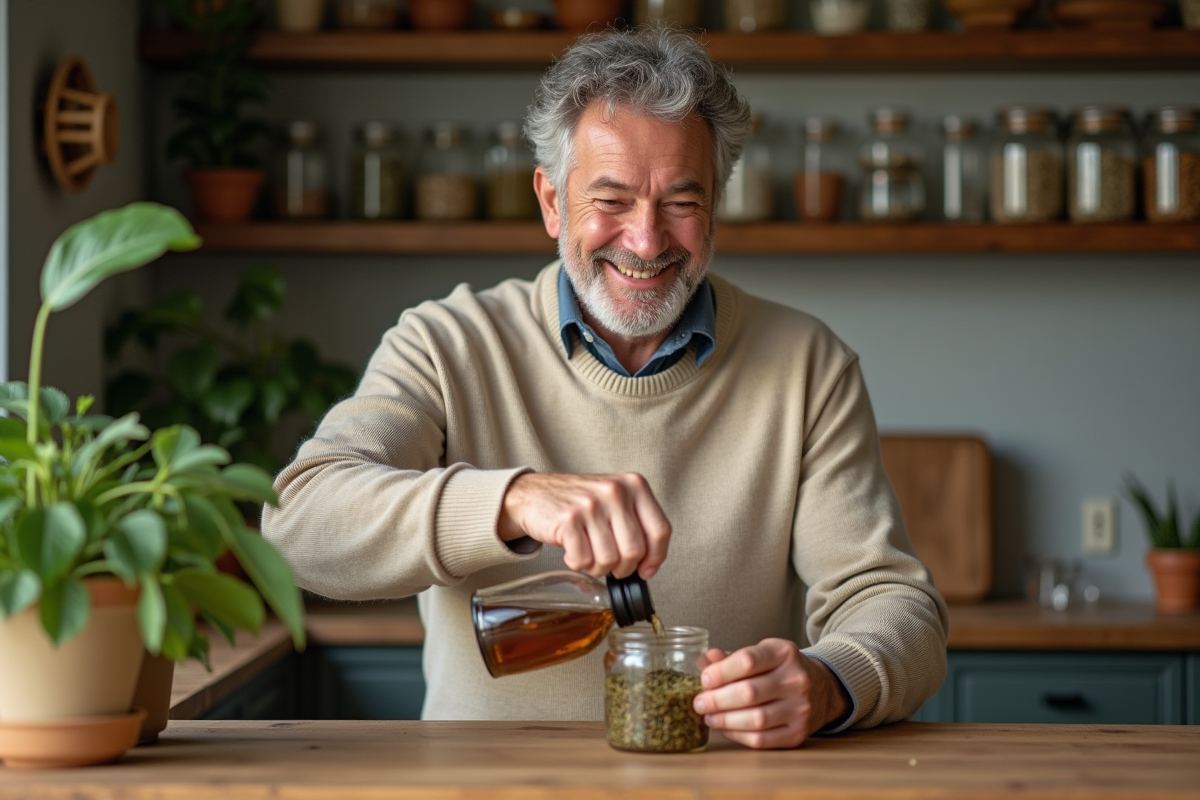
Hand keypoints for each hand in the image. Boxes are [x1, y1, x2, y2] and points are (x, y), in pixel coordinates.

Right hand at [497, 472, 670, 579]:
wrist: (533, 494)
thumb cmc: (579, 503)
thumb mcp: (615, 501)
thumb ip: (636, 525)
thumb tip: (649, 566)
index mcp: (634, 485)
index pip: (660, 530)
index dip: (656, 557)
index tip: (646, 570)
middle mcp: (615, 491)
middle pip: (635, 550)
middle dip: (622, 568)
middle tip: (609, 563)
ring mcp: (591, 504)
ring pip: (609, 560)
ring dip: (597, 568)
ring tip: (588, 554)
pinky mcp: (568, 520)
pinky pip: (583, 561)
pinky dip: (578, 564)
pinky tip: (572, 551)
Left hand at [692, 639, 850, 748]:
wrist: (821, 688)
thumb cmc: (781, 669)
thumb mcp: (761, 654)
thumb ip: (732, 658)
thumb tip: (704, 662)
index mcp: (784, 653)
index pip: (748, 661)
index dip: (721, 672)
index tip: (704, 679)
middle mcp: (796, 679)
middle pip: (749, 693)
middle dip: (717, 700)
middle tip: (699, 703)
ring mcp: (800, 708)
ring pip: (756, 719)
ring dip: (725, 720)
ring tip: (708, 717)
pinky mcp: (798, 733)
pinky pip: (762, 739)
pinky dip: (738, 735)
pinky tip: (725, 728)